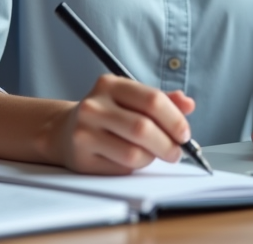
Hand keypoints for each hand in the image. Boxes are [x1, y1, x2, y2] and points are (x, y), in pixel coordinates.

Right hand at [53, 74, 195, 174]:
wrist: (65, 131)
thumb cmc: (107, 114)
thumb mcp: (132, 99)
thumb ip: (162, 101)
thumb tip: (188, 104)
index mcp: (111, 84)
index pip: (152, 100)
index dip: (174, 119)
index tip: (185, 133)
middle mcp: (94, 105)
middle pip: (143, 128)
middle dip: (168, 144)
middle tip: (176, 152)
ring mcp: (85, 131)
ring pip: (134, 152)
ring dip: (152, 157)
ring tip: (153, 154)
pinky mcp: (82, 157)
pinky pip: (121, 167)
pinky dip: (135, 167)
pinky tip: (133, 160)